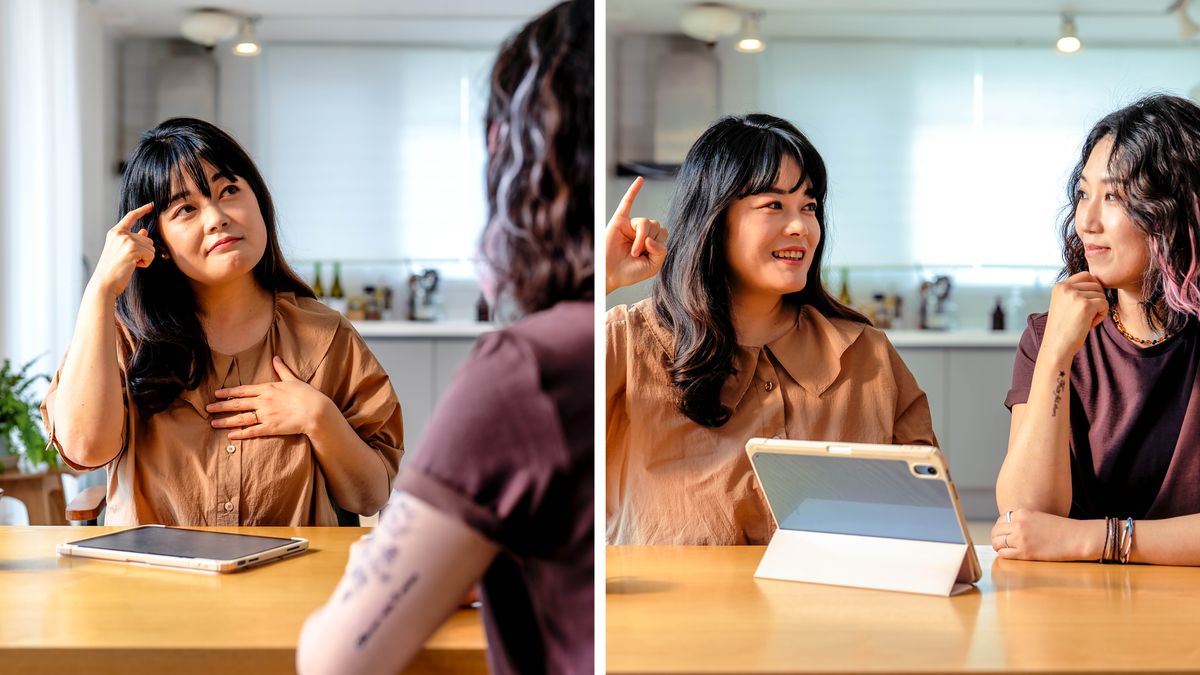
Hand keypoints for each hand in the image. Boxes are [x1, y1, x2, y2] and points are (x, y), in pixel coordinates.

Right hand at [89, 203, 156, 298]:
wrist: (105, 282)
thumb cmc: (114, 269)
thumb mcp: (121, 251)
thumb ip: (133, 239)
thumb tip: (144, 232)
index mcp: (115, 232)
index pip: (131, 217)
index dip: (142, 210)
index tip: (151, 205)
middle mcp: (120, 234)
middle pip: (148, 239)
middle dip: (144, 252)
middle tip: (128, 261)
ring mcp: (126, 240)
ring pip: (151, 248)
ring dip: (145, 259)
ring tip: (130, 264)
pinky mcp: (133, 249)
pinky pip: (151, 255)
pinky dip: (146, 263)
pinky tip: (133, 267)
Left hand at [207, 356, 335, 439]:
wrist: (316, 411)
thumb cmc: (307, 394)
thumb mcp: (293, 379)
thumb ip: (282, 369)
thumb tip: (276, 357)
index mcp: (268, 388)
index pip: (243, 390)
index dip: (228, 392)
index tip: (216, 393)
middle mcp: (263, 401)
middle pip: (237, 403)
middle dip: (221, 406)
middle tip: (207, 408)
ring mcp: (266, 415)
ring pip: (241, 418)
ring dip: (226, 421)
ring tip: (213, 423)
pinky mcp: (271, 427)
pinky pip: (252, 431)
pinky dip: (240, 434)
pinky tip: (230, 436)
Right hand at [605, 177, 667, 294]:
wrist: (609, 275)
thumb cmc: (629, 272)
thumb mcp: (653, 267)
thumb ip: (661, 252)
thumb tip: (652, 237)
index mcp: (651, 240)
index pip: (663, 233)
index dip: (659, 243)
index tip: (649, 254)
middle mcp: (642, 231)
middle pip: (656, 225)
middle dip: (650, 241)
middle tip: (637, 254)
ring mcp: (630, 225)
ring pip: (645, 221)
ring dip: (641, 238)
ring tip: (633, 251)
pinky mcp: (619, 221)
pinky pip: (627, 202)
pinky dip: (634, 190)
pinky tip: (640, 180)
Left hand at [991, 508, 1103, 561]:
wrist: (1078, 538)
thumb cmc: (1062, 529)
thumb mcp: (1039, 517)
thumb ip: (1024, 521)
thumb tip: (1010, 529)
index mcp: (1022, 513)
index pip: (1001, 520)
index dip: (1001, 528)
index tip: (1005, 534)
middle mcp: (1018, 524)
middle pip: (996, 531)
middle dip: (997, 537)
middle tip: (1002, 543)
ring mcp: (1020, 538)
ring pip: (997, 542)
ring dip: (999, 546)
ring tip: (1005, 550)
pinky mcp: (1025, 552)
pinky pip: (1004, 554)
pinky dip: (1004, 555)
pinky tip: (1010, 555)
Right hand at [1042, 272, 1107, 362]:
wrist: (1057, 346)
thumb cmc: (1062, 329)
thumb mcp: (1063, 304)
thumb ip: (1075, 292)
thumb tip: (1097, 283)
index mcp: (1059, 286)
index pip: (1086, 275)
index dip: (1092, 288)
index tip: (1087, 304)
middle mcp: (1066, 287)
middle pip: (1096, 284)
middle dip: (1096, 299)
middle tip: (1085, 315)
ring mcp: (1075, 295)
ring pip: (1101, 295)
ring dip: (1098, 308)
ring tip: (1085, 321)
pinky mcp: (1085, 305)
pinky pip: (1105, 304)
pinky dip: (1102, 315)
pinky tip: (1090, 324)